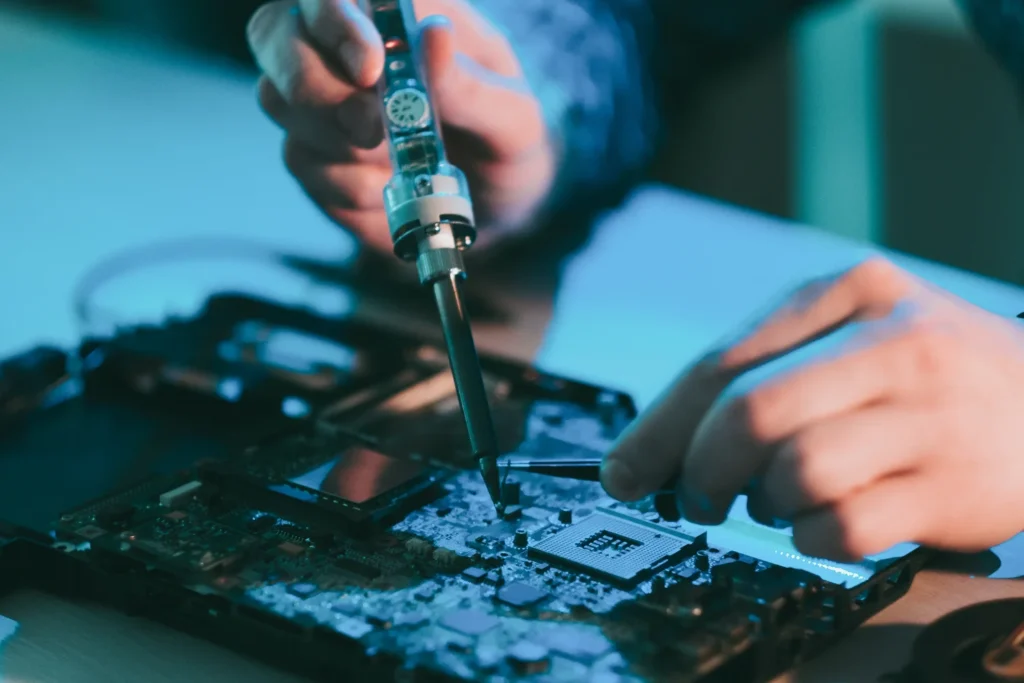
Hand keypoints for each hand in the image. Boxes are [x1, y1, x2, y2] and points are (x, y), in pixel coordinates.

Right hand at [246, 0, 553, 254]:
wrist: (498, 208)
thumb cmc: (509, 144)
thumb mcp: (513, 120)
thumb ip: (473, 86)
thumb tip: (432, 34)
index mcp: (397, 14)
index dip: (334, 22)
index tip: (369, 68)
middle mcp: (345, 45)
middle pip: (275, 33)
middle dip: (318, 89)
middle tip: (373, 130)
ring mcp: (322, 99)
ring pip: (277, 99)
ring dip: (337, 143)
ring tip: (396, 162)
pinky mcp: (314, 153)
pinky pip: (300, 160)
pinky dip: (346, 186)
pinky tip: (386, 189)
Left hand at [601, 257, 1023, 561]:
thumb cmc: (925, 373)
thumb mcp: (850, 333)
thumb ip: (762, 372)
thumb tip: (659, 451)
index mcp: (849, 292)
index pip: (723, 362)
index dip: (658, 428)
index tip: (624, 472)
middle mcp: (893, 343)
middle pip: (748, 416)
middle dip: (700, 470)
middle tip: (697, 498)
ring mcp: (929, 415)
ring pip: (794, 473)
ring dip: (764, 504)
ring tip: (781, 499)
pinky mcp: (952, 487)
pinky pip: (840, 527)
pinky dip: (809, 537)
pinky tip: (822, 521)